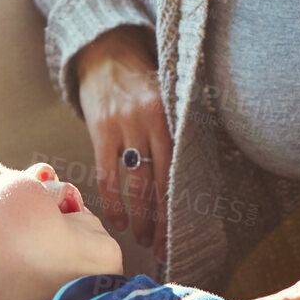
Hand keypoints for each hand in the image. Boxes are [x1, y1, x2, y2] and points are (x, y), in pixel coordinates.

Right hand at [75, 26, 171, 258]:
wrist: (106, 52)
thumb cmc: (143, 81)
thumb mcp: (169, 97)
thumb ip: (180, 129)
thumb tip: (199, 173)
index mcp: (173, 115)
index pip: (181, 169)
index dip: (182, 204)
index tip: (185, 232)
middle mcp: (152, 121)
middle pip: (162, 182)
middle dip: (163, 220)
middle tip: (164, 247)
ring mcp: (125, 126)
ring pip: (137, 184)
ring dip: (141, 217)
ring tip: (142, 239)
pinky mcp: (101, 130)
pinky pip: (108, 175)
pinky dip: (115, 202)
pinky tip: (119, 221)